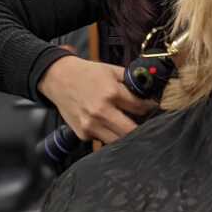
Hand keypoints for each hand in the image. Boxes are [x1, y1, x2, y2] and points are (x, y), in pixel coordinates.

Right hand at [37, 56, 154, 143]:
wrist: (58, 78)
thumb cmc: (86, 73)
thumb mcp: (111, 70)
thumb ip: (130, 80)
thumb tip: (149, 89)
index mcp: (111, 93)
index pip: (140, 108)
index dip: (150, 108)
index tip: (153, 108)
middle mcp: (101, 111)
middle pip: (131, 131)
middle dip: (142, 128)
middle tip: (146, 123)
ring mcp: (90, 125)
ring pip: (118, 140)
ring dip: (126, 135)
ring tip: (129, 126)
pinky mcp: (83, 133)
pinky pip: (102, 140)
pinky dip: (109, 135)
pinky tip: (110, 126)